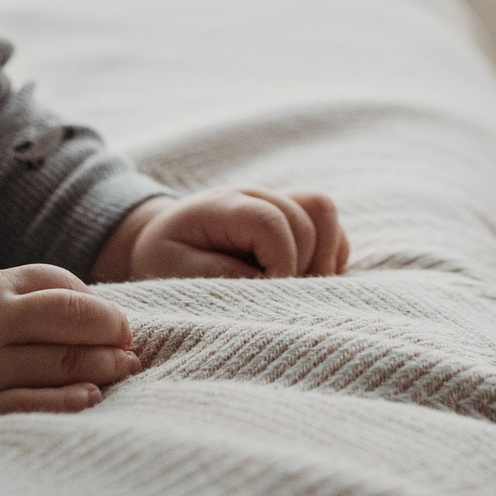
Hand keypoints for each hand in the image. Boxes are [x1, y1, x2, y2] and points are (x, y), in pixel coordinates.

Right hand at [0, 263, 142, 420]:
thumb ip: (19, 290)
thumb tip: (84, 303)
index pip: (59, 289)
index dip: (99, 307)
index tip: (118, 323)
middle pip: (67, 322)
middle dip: (110, 335)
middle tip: (133, 349)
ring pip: (55, 363)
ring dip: (99, 367)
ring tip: (126, 370)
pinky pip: (23, 403)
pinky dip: (61, 401)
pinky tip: (89, 398)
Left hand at [92, 187, 350, 282]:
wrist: (164, 240)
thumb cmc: (166, 258)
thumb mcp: (175, 269)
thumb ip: (220, 274)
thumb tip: (270, 284)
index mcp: (225, 204)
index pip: (271, 221)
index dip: (280, 262)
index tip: (270, 295)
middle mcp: (258, 195)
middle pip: (308, 216)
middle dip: (303, 265)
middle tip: (281, 299)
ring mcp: (279, 203)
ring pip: (326, 212)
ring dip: (323, 256)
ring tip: (300, 289)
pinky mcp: (296, 220)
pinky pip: (331, 230)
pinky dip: (329, 258)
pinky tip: (305, 283)